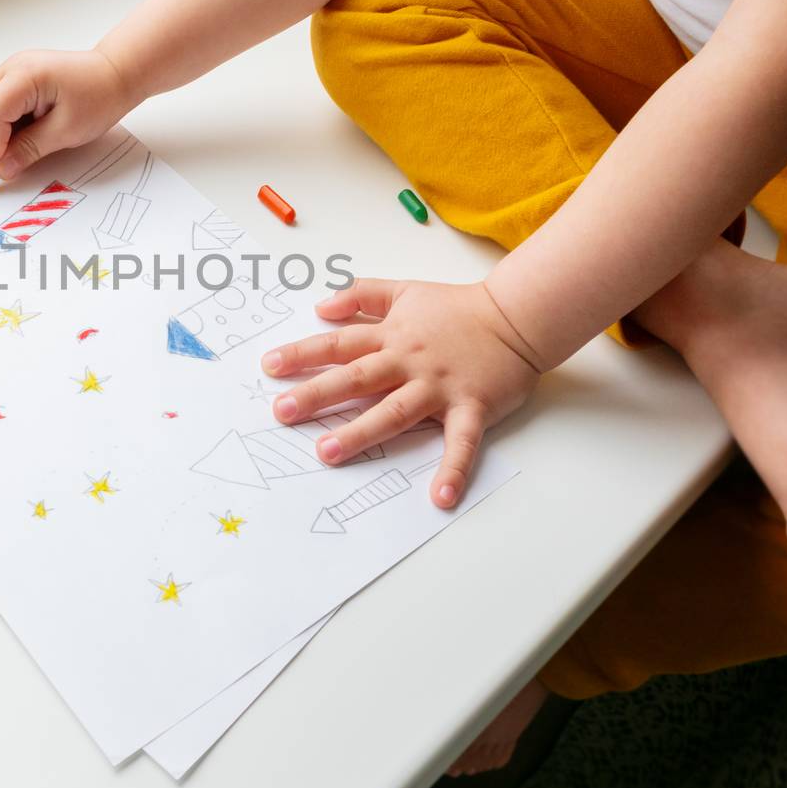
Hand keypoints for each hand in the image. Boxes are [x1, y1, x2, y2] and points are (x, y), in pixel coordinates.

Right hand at [0, 48, 138, 180]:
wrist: (115, 75)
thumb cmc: (98, 97)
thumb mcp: (66, 131)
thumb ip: (29, 149)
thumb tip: (1, 168)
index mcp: (26, 75)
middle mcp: (14, 66)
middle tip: (1, 166)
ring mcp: (14, 68)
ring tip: (16, 150)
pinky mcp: (18, 75)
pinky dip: (3, 123)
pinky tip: (22, 135)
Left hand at [261, 279, 543, 508]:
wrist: (516, 317)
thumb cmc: (458, 307)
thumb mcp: (405, 290)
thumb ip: (362, 295)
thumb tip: (320, 306)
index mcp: (392, 336)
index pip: (339, 344)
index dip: (303, 354)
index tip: (269, 366)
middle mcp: (409, 362)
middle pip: (356, 378)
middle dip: (317, 395)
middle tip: (281, 412)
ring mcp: (439, 387)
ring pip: (394, 411)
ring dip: (361, 432)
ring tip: (328, 452)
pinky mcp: (472, 408)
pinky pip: (461, 443)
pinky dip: (453, 470)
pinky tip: (440, 497)